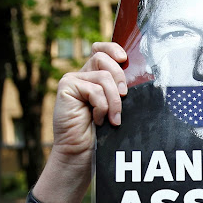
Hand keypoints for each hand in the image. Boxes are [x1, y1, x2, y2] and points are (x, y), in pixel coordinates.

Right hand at [52, 42, 127, 157]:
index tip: (124, 59)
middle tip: (124, 97)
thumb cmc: (100, 134)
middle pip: (104, 59)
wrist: (80, 153)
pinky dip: (102, 107)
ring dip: (114, 101)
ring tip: (113, 119)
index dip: (113, 49)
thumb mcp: (114, 107)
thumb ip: (118, 90)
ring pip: (103, 77)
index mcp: (93, 77)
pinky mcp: (66, 87)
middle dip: (120, 79)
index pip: (100, 50)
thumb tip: (136, 75)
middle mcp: (82, 75)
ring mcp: (72, 80)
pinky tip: (97, 120)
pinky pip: (95, 90)